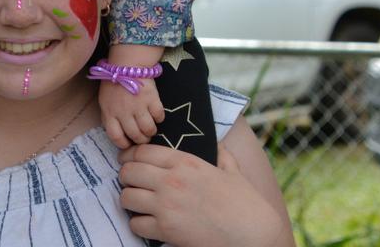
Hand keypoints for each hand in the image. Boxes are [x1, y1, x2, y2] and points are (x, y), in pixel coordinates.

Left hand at [98, 78, 163, 148]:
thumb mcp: (104, 101)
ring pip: (148, 129)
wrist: (127, 64)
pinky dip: (159, 118)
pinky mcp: (152, 98)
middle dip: (141, 140)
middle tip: (144, 138)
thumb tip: (116, 132)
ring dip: (151, 132)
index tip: (129, 144)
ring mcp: (138, 106)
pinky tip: (156, 115)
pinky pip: (159, 116)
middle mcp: (124, 112)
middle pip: (134, 135)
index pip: (116, 137)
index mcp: (110, 113)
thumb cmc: (114, 83)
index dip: (123, 144)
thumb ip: (109, 117)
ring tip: (151, 130)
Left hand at [118, 143, 291, 246]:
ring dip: (130, 201)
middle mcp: (172, 181)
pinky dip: (139, 225)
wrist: (252, 234)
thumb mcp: (233, 171)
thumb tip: (218, 145)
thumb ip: (221, 155)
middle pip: (128, 172)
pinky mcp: (166, 230)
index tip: (126, 161)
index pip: (142, 152)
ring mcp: (166, 206)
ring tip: (139, 205)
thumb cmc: (245, 203)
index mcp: (186, 162)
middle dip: (126, 178)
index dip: (129, 156)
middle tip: (132, 184)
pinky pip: (135, 225)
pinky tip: (149, 224)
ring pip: (126, 198)